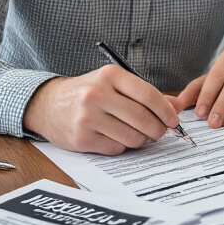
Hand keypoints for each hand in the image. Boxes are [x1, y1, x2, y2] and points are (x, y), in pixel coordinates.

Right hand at [22, 65, 182, 154]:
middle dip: (158, 129)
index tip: (173, 120)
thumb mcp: (112, 83)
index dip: (166, 110)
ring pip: (132, 137)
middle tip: (160, 132)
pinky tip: (115, 137)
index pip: (148, 94)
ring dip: (141, 140)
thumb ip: (144, 93)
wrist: (47, 105)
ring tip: (137, 134)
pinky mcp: (81, 139)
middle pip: (142, 118)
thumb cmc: (87, 93)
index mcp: (109, 75)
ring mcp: (87, 118)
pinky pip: (116, 149)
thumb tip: (176, 106)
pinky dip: (122, 146)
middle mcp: (97, 94)